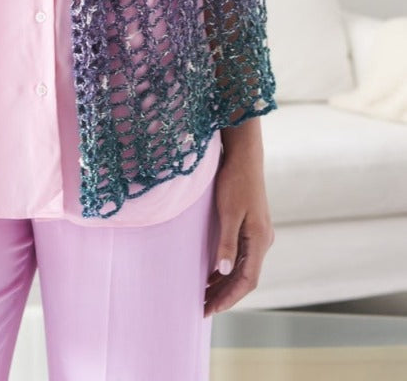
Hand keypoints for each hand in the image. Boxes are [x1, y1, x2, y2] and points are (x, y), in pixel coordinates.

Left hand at [203, 143, 274, 316]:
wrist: (244, 156)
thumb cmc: (235, 181)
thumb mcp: (228, 212)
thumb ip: (227, 242)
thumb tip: (223, 272)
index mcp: (260, 240)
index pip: (247, 280)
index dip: (229, 297)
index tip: (210, 309)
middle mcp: (263, 240)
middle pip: (245, 278)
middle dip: (225, 294)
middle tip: (203, 307)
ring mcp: (259, 234)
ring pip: (243, 268)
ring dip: (225, 283)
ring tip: (205, 295)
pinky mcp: (252, 227)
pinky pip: (242, 256)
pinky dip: (227, 268)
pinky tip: (212, 272)